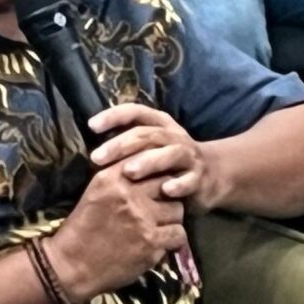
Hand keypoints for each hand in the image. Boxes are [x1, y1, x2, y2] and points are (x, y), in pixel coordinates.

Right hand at [42, 156, 186, 301]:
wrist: (72, 265)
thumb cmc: (83, 228)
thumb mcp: (96, 192)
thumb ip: (120, 177)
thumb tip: (148, 167)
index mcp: (112, 177)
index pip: (149, 162)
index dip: (158, 174)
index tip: (158, 186)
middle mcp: (128, 193)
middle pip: (168, 184)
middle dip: (167, 197)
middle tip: (161, 208)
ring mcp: (142, 218)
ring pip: (178, 210)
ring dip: (171, 219)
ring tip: (161, 227)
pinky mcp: (151, 243)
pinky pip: (178, 234)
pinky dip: (173, 240)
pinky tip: (161, 243)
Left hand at [86, 102, 214, 209]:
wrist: (213, 174)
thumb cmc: (169, 161)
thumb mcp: (151, 146)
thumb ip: (127, 145)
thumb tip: (91, 151)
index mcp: (159, 123)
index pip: (135, 112)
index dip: (113, 116)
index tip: (91, 125)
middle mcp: (173, 135)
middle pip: (146, 134)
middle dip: (120, 145)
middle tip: (97, 157)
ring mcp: (188, 156)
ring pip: (169, 154)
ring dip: (148, 162)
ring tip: (128, 172)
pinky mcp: (199, 178)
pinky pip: (189, 180)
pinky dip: (178, 185)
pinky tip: (166, 191)